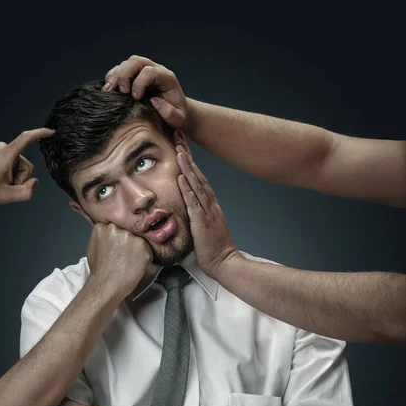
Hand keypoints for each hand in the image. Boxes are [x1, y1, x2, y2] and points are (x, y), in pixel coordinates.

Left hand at [0, 128, 53, 207]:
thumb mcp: (7, 197)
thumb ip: (27, 192)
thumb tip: (34, 182)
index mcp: (5, 155)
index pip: (26, 139)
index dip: (40, 134)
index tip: (51, 132)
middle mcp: (2, 148)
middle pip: (25, 164)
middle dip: (19, 177)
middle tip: (5, 186)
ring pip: (18, 165)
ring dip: (13, 176)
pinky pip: (10, 163)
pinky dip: (7, 173)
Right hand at [86, 222, 151, 299]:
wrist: (106, 286)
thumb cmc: (100, 271)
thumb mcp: (93, 246)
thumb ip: (102, 235)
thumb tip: (108, 233)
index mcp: (103, 227)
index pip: (117, 225)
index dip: (120, 236)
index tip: (120, 243)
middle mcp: (117, 228)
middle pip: (129, 230)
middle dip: (129, 240)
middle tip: (125, 254)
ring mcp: (130, 237)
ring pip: (139, 238)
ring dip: (138, 248)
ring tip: (129, 261)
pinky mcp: (143, 246)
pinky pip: (148, 249)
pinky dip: (145, 257)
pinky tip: (136, 265)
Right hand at [102, 55, 188, 129]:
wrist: (174, 112)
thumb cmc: (176, 114)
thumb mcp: (178, 118)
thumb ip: (170, 112)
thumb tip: (154, 101)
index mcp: (166, 77)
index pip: (150, 71)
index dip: (140, 82)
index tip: (136, 98)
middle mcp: (154, 69)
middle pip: (135, 61)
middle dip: (125, 75)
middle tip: (121, 92)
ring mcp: (142, 71)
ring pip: (125, 64)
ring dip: (115, 76)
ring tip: (109, 91)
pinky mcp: (133, 76)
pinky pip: (119, 70)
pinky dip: (111, 78)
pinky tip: (108, 91)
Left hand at [175, 146, 237, 278]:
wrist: (226, 263)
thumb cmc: (216, 251)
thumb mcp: (208, 230)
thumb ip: (201, 219)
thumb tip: (191, 213)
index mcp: (212, 207)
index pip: (201, 182)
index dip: (192, 166)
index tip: (184, 152)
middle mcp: (211, 206)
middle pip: (199, 177)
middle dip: (189, 159)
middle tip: (180, 142)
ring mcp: (208, 212)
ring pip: (196, 185)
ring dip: (187, 168)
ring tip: (179, 152)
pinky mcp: (202, 221)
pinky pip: (193, 201)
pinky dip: (187, 187)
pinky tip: (180, 176)